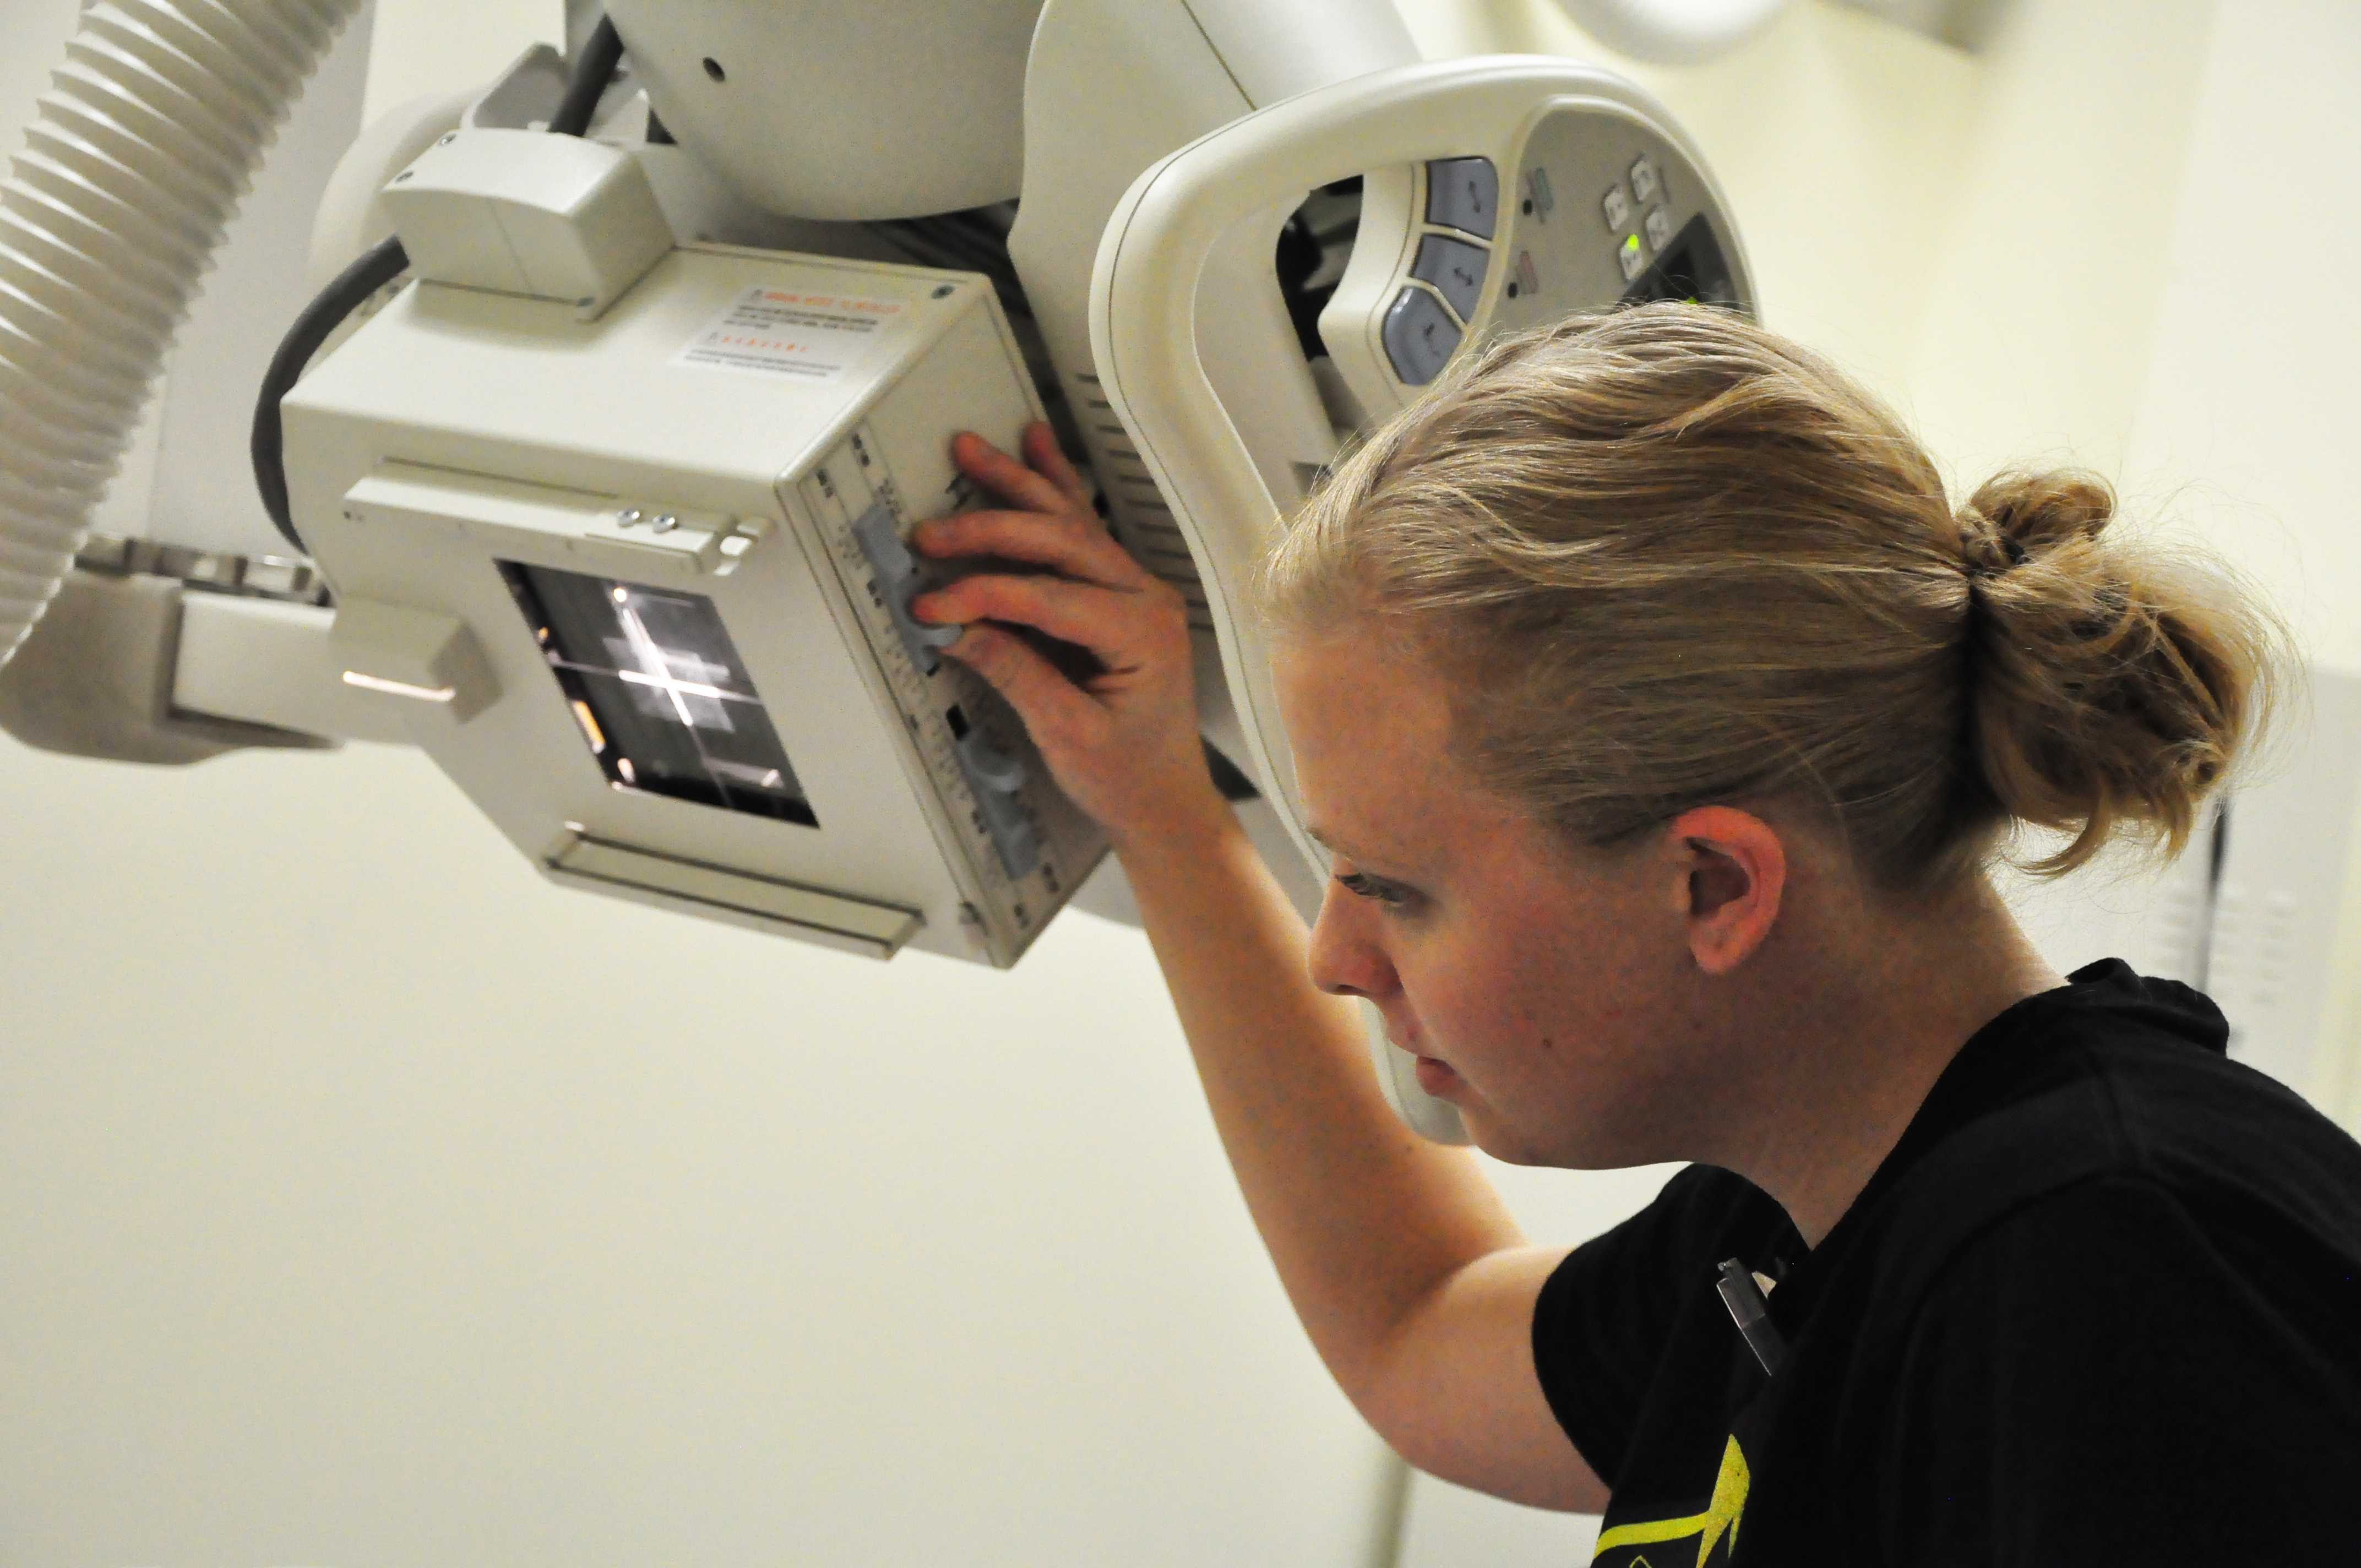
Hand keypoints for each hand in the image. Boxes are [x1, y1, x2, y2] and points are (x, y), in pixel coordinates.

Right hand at [911, 423, 1226, 852]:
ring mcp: (1136, 592)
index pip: (1049, 597)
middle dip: (990, 528)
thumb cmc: (1132, 775)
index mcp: (1143, 634)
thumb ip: (1017, 676)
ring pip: (1070, 522)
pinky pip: (1082, 531)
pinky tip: (1036, 450)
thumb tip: (962, 631)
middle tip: (932, 529)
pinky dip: (1053, 490)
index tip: (935, 605)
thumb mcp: (1069, 737)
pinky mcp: (1118, 596)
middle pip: (1061, 541)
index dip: (983, 595)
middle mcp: (1146, 600)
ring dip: (1019, 484)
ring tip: (972, 450)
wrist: (1166, 798)